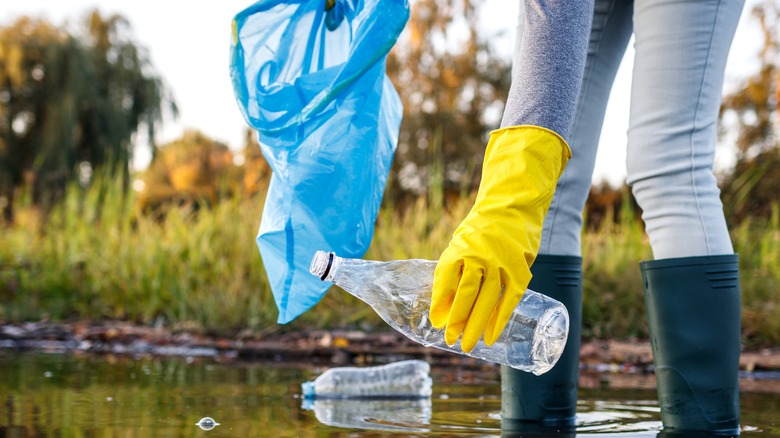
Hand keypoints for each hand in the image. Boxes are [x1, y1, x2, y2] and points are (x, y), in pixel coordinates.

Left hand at [430, 126, 570, 352]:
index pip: (445, 280)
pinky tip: (491, 336)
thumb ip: (452, 272)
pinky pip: (509, 299)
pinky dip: (500, 320)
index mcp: (459, 249)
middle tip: (450, 340)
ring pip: (488, 300)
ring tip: (468, 345)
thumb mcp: (460, 244)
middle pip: (466, 294)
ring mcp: (501, 263)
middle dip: (456, 321)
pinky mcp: (520, 270)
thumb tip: (443, 308)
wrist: (512, 207)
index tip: (436, 322)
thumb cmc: (480, 230)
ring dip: (477, 326)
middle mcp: (479, 256)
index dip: (440, 303)